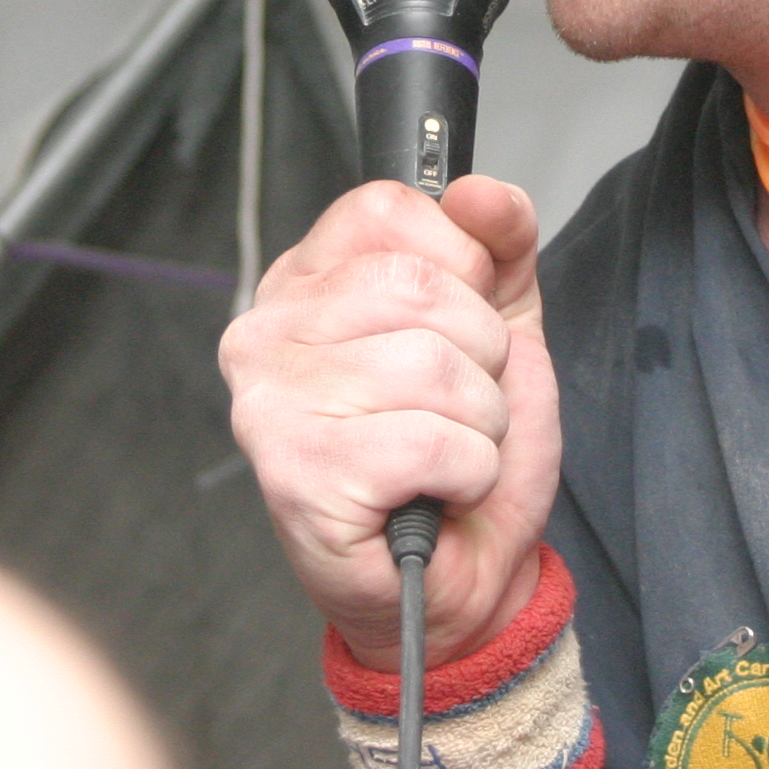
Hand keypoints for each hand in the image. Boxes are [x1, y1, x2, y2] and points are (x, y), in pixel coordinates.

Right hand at [221, 174, 557, 668]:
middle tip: (459, 405)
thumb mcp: (500, 323)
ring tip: (447, 452)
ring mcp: (270, 404)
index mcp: (306, 280)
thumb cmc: (463, 451)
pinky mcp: (295, 475)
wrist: (464, 576)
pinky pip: (431, 440)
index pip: (386, 208)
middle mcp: (268, 332)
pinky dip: (466, 471)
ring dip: (481, 421)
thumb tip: (481, 193)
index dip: (459, 263)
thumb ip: (499, 242)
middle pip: (420, 286)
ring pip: (434, 366)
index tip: (461, 319)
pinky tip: (435, 490)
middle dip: (482, 355)